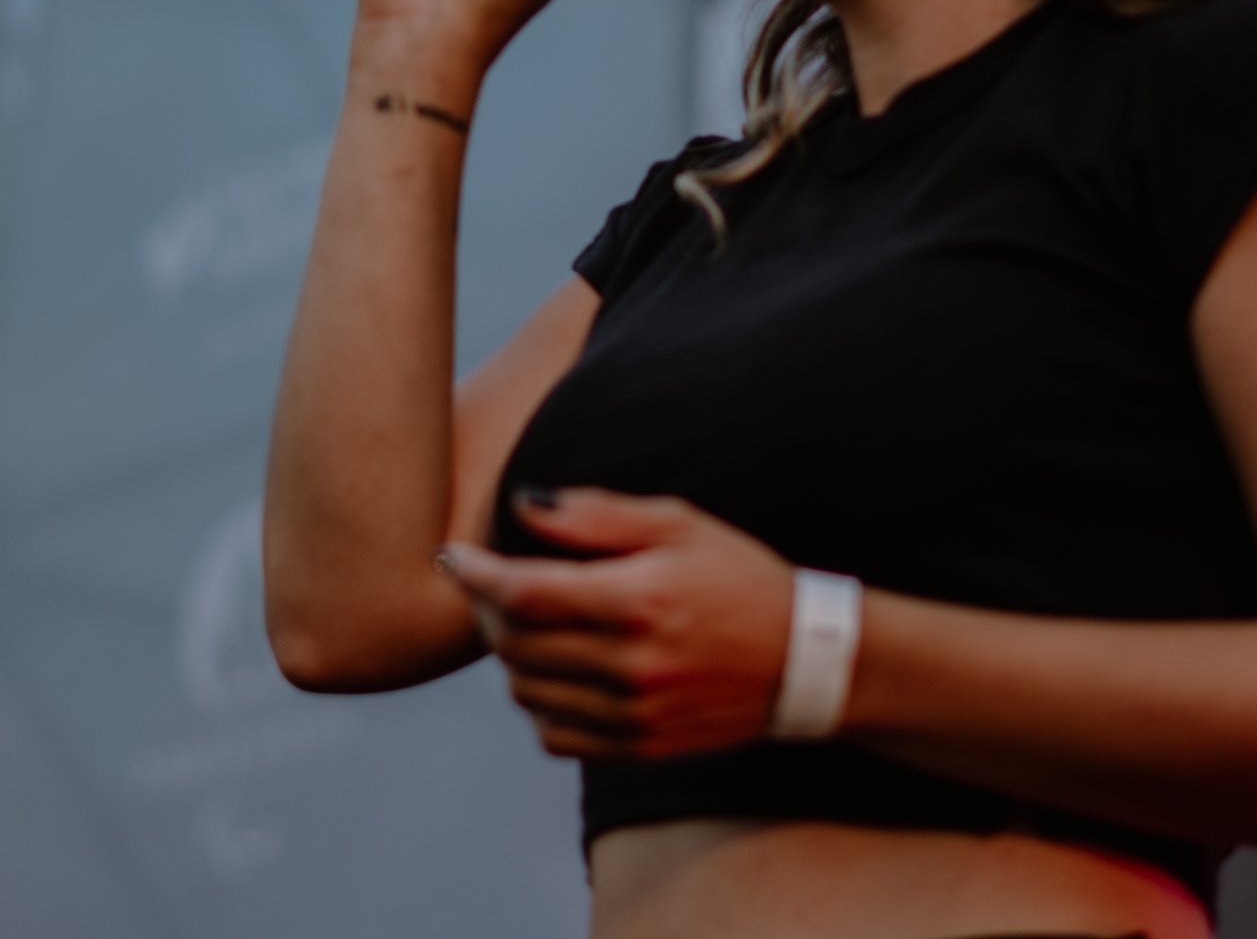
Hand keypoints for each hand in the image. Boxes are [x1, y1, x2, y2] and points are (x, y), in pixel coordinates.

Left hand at [438, 487, 794, 760]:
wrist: (804, 659)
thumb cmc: (738, 577)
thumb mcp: (679, 524)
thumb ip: (596, 515)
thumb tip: (523, 507)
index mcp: (639, 601)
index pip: (524, 593)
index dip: (475, 573)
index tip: (453, 554)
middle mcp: (632, 666)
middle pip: (515, 644)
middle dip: (485, 608)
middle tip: (488, 582)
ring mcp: (635, 716)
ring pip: (525, 692)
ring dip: (510, 655)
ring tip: (526, 622)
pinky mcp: (640, 749)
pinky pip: (553, 734)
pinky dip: (538, 701)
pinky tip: (557, 669)